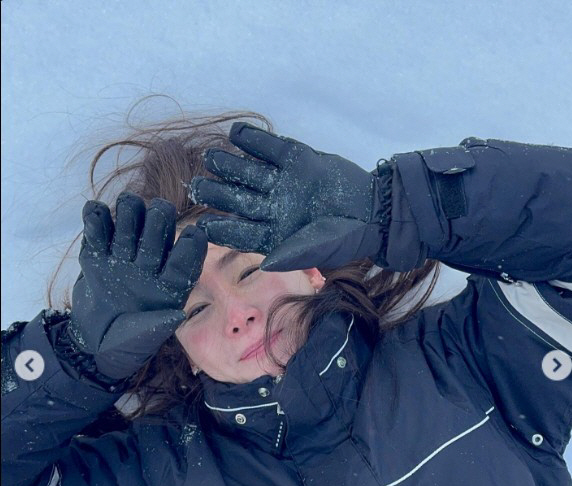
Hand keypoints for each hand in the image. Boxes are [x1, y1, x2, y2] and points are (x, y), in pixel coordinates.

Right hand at [69, 192, 206, 380]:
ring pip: (132, 214)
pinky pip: (99, 222)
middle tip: (149, 226)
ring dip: (129, 211)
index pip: (187, 253)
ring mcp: (125, 252)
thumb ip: (159, 324)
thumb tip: (178, 313)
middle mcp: (153, 261)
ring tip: (119, 229)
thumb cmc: (128, 342)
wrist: (92, 340)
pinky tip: (95, 218)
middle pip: (160, 223)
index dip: (191, 242)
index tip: (192, 235)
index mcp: (172, 280)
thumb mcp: (145, 338)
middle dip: (157, 219)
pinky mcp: (99, 249)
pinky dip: (96, 216)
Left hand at [189, 123, 391, 271]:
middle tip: (197, 186)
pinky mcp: (296, 159)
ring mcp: (282, 183)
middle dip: (218, 193)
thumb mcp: (319, 249)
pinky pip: (269, 148)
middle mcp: (272, 208)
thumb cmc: (345, 237)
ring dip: (229, 164)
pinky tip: (235, 133)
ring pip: (249, 172)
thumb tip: (265, 264)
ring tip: (210, 157)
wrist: (373, 209)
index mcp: (272, 234)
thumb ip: (291, 255)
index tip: (203, 224)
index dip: (221, 227)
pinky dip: (253, 140)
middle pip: (238, 199)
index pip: (240, 231)